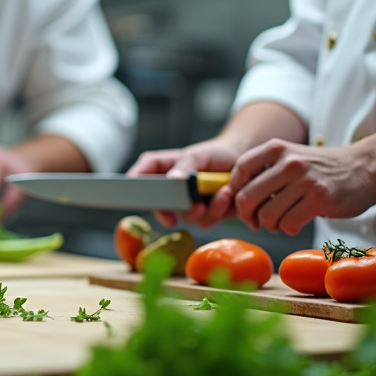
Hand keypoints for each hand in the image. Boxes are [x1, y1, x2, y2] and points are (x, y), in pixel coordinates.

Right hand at [127, 141, 241, 228]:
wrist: (240, 163)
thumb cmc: (214, 154)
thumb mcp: (198, 155)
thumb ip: (185, 166)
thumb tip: (173, 180)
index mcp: (162, 170)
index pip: (140, 175)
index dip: (134, 184)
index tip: (138, 193)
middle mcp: (171, 191)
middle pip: (160, 207)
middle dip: (173, 210)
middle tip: (193, 205)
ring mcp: (187, 206)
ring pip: (187, 218)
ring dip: (205, 208)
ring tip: (223, 191)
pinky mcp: (204, 216)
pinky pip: (206, 221)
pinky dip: (219, 209)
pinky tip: (228, 194)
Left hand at [229, 139, 375, 235]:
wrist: (366, 168)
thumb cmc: (322, 170)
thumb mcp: (291, 158)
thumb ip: (265, 171)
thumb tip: (235, 198)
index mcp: (276, 149)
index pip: (239, 171)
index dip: (236, 192)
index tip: (245, 204)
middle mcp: (288, 162)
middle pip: (247, 197)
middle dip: (248, 216)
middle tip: (257, 222)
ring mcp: (305, 180)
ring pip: (266, 215)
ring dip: (270, 225)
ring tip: (281, 221)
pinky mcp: (320, 199)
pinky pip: (288, 224)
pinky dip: (288, 229)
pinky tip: (296, 224)